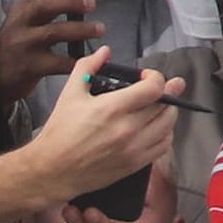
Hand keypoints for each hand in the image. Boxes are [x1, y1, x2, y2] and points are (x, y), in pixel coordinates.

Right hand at [0, 0, 104, 105]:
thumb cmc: (16, 47)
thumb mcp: (23, 23)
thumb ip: (44, 9)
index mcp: (20, 10)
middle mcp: (19, 24)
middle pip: (45, 6)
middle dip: (71, 1)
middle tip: (92, 3)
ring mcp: (23, 45)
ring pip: (53, 32)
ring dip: (80, 29)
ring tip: (99, 29)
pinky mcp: (29, 67)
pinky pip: (58, 63)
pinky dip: (76, 61)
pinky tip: (90, 60)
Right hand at [32, 47, 182, 204]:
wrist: (53, 170)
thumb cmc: (60, 133)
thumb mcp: (70, 94)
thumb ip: (88, 67)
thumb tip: (104, 52)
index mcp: (112, 108)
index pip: (153, 88)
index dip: (156, 77)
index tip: (148, 77)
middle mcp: (127, 129)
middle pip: (165, 105)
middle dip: (166, 92)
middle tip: (162, 88)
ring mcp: (134, 149)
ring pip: (168, 125)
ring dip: (168, 112)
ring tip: (160, 106)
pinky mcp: (135, 164)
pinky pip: (163, 146)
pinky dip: (165, 133)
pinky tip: (157, 127)